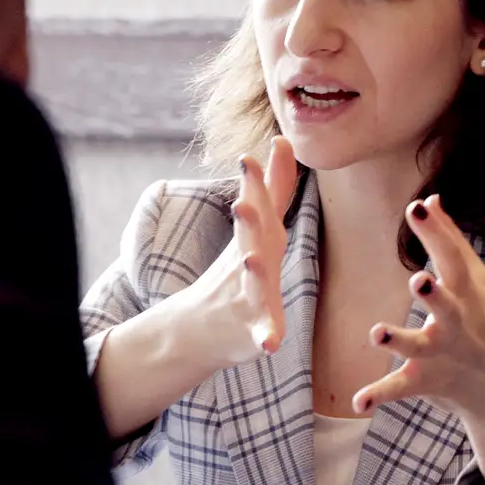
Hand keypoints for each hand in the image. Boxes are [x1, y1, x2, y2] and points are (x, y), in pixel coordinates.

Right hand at [181, 136, 297, 367]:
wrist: (200, 327)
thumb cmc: (237, 270)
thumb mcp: (257, 226)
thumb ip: (274, 187)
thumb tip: (284, 140)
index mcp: (255, 239)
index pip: (258, 205)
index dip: (258, 181)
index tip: (261, 150)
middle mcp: (248, 263)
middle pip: (250, 239)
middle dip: (248, 221)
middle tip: (242, 202)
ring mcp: (248, 298)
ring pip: (253, 284)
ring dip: (253, 273)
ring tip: (250, 261)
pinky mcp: (253, 331)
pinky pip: (260, 334)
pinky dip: (264, 337)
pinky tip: (270, 344)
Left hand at [353, 194, 484, 484]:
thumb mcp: (475, 282)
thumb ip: (450, 240)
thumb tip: (431, 198)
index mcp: (467, 293)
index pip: (453, 260)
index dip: (436, 233)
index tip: (417, 208)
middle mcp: (457, 323)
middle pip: (447, 307)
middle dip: (434, 295)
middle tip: (419, 280)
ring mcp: (442, 354)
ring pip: (419, 348)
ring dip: (398, 340)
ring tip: (377, 332)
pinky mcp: (427, 381)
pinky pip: (400, 388)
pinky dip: (379, 395)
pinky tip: (357, 401)